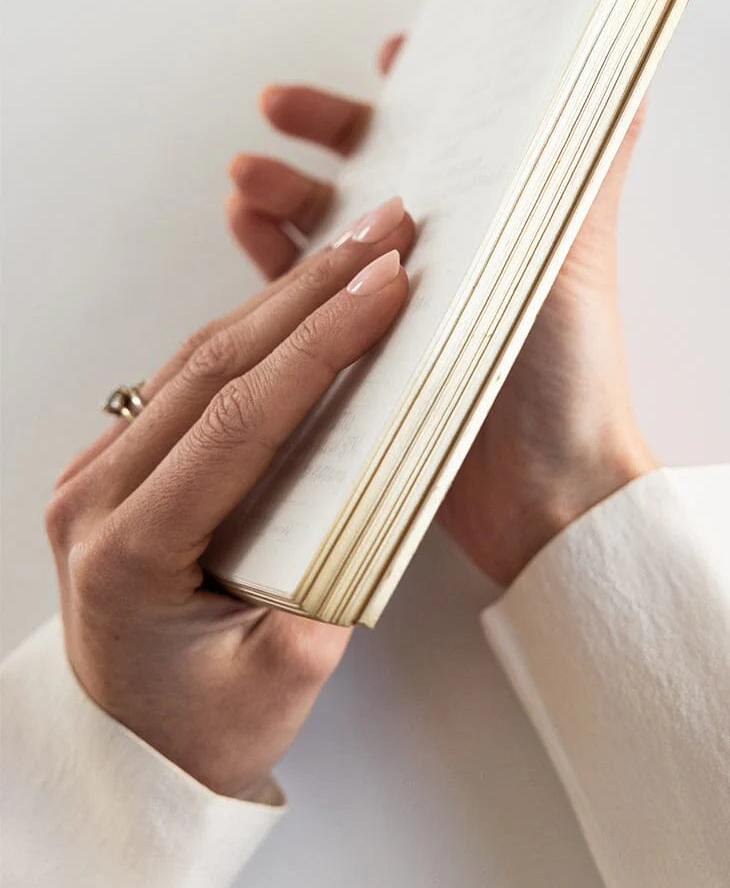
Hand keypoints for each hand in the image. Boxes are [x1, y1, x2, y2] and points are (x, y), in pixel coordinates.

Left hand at [46, 203, 412, 797]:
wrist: (136, 746)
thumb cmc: (203, 725)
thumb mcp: (278, 688)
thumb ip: (328, 599)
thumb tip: (383, 496)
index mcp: (128, 551)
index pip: (240, 418)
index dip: (322, 343)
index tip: (384, 285)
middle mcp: (96, 498)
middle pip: (216, 363)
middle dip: (311, 288)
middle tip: (384, 232)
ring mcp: (98, 473)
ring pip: (201, 356)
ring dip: (285, 295)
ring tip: (356, 246)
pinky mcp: (118, 462)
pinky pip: (190, 375)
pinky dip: (256, 327)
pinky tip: (303, 296)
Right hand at [228, 37, 656, 587]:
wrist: (544, 491)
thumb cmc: (570, 367)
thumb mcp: (578, 245)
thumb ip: (593, 161)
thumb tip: (627, 73)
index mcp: (499, 217)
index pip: (456, 135)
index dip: (421, 90)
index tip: (390, 53)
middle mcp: (450, 254)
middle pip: (376, 170)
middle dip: (326, 128)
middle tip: (277, 104)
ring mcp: (402, 304)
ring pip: (327, 226)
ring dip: (284, 189)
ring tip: (248, 176)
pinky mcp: (362, 354)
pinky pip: (303, 294)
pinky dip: (269, 255)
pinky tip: (245, 227)